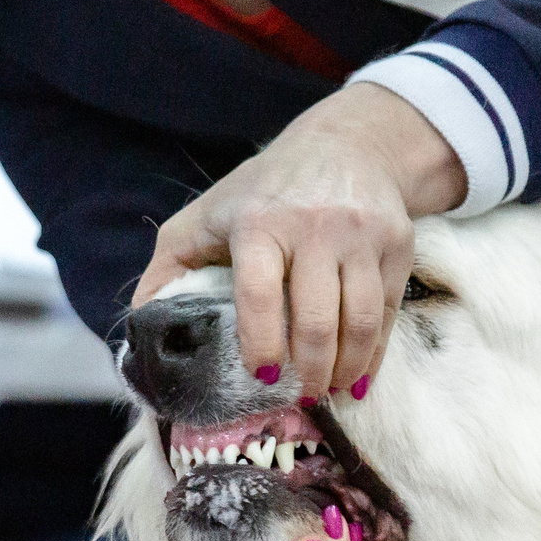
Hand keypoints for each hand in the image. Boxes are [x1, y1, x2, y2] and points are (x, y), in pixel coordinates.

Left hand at [133, 82, 463, 397]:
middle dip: (307, 373)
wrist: (347, 144)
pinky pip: (389, 313)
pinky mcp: (398, 244)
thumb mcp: (206, 215)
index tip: (262, 376)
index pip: (260, 296)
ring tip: (327, 390)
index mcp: (260, 222)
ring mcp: (362, 235)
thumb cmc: (264, 191)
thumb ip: (169, 268)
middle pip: (317, 321)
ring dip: (344, 370)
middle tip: (297, 396)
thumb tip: (142, 326)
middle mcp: (316, 226)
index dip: (260, 345)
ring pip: (362, 322)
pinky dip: (374, 354)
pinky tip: (357, 374)